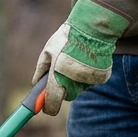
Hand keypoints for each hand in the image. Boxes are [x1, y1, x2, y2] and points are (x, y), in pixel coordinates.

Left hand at [31, 0, 130, 115]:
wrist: (92, 28)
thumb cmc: (66, 38)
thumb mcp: (48, 51)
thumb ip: (41, 70)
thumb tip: (35, 84)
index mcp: (58, 77)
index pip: (52, 103)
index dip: (48, 107)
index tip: (45, 108)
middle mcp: (74, 83)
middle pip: (67, 96)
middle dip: (63, 88)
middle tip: (62, 72)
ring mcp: (89, 81)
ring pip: (80, 87)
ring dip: (76, 79)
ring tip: (76, 59)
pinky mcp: (101, 77)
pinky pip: (91, 81)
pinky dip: (88, 74)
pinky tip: (87, 59)